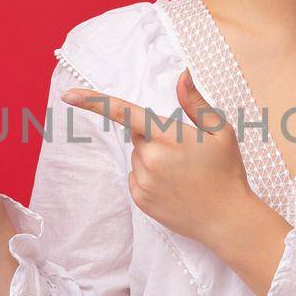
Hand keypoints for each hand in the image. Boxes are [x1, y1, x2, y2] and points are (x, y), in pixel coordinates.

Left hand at [62, 68, 257, 248]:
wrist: (226, 220)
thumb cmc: (226, 172)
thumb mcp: (220, 132)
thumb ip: (195, 102)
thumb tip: (182, 75)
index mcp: (169, 136)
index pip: (125, 113)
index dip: (94, 102)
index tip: (69, 95)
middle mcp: (151, 158)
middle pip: (138, 136)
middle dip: (155, 138)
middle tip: (184, 154)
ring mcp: (143, 181)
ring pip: (138, 157)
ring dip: (152, 159)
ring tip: (181, 174)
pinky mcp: (140, 199)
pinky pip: (135, 177)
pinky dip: (149, 178)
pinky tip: (173, 187)